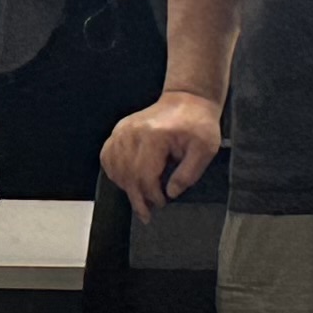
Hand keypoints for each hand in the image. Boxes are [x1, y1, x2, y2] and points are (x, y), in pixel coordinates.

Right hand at [98, 89, 224, 220]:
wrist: (188, 100)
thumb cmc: (197, 123)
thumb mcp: (205, 150)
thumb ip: (188, 174)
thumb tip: (171, 193)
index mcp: (155, 136)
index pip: (145, 175)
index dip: (152, 195)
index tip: (161, 203)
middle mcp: (134, 132)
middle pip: (127, 174)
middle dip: (137, 197)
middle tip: (146, 212)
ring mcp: (123, 130)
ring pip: (115, 167)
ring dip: (125, 186)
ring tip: (138, 198)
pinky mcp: (119, 130)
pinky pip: (107, 156)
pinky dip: (114, 171)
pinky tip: (125, 180)